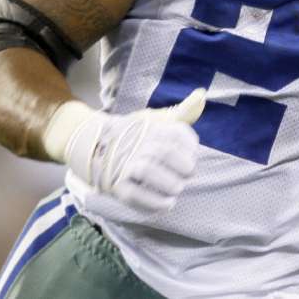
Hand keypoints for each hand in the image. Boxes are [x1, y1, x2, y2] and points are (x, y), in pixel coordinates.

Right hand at [43, 89, 205, 212]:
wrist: (96, 146)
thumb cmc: (136, 135)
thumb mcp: (158, 120)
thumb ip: (183, 112)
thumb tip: (202, 95)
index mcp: (151, 127)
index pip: (177, 134)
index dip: (191, 149)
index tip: (192, 158)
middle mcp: (137, 143)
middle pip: (164, 153)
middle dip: (182, 168)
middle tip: (185, 176)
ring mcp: (125, 163)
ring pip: (147, 172)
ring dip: (169, 185)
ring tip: (176, 190)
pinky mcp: (117, 185)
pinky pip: (135, 195)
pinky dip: (154, 202)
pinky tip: (167, 204)